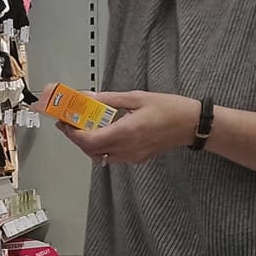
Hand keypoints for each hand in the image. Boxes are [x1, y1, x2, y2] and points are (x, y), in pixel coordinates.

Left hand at [56, 90, 199, 165]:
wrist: (192, 125)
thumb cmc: (169, 108)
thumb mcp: (137, 97)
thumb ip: (110, 99)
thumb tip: (87, 97)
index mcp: (127, 132)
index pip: (90, 140)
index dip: (73, 134)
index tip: (64, 122)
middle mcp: (128, 148)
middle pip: (91, 150)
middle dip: (75, 137)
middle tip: (67, 122)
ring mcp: (133, 156)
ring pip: (100, 156)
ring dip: (87, 144)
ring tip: (82, 127)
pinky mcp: (137, 158)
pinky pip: (112, 157)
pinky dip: (100, 148)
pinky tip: (100, 133)